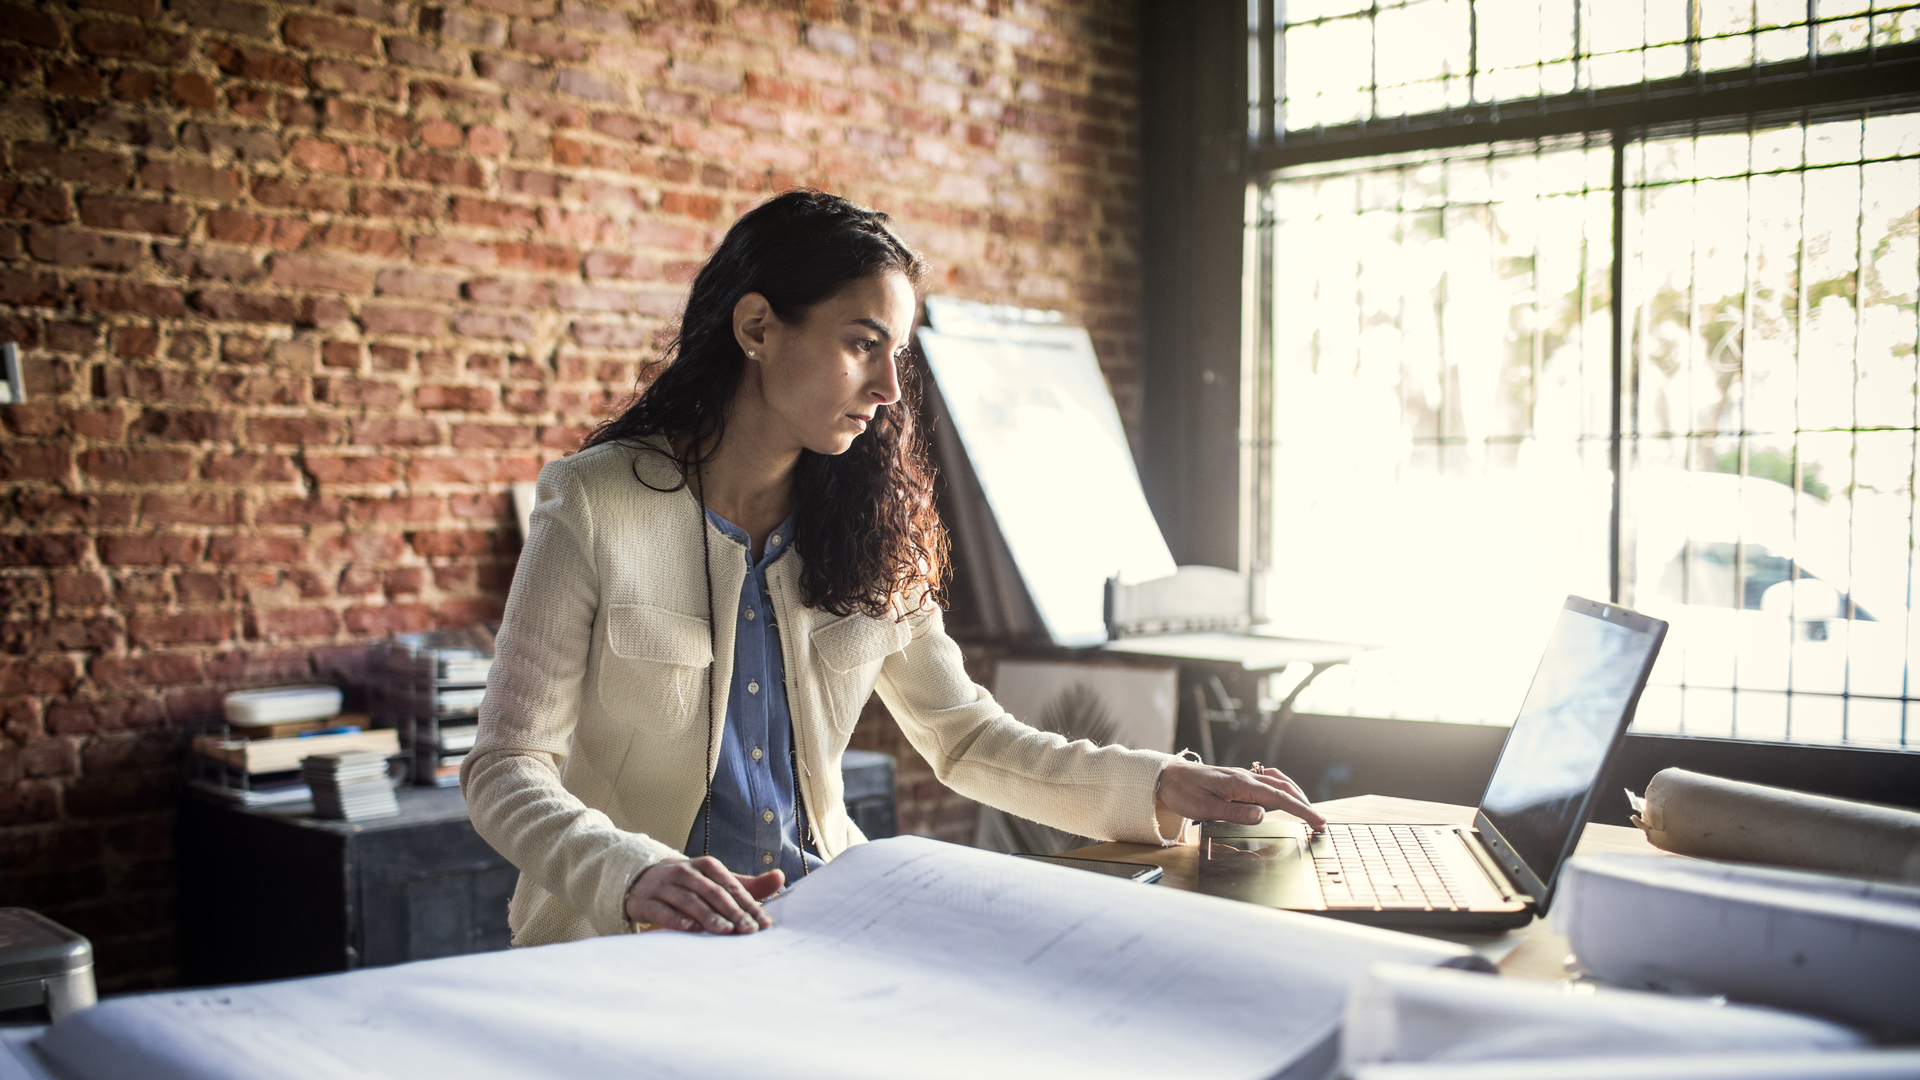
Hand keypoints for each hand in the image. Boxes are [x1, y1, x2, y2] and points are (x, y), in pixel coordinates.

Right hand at [624, 856, 782, 933]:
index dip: (749, 905)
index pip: (732, 887)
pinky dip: (677, 919)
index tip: (765, 923)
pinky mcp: (646, 900)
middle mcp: (686, 872)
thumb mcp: (716, 881)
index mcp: (707, 866)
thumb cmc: (689, 884)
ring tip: (726, 930)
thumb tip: (780, 877)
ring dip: (709, 916)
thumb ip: (747, 885)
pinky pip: (662, 910)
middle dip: (733, 912)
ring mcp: (664, 885)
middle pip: (713, 892)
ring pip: (690, 900)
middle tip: (750, 930)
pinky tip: (691, 929)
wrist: (640, 878)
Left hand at [1154, 759, 1326, 830]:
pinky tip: (1282, 796)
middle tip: (1320, 822)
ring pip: (1277, 783)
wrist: (1167, 776)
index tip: (1318, 821)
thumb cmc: (1183, 792)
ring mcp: (1242, 777)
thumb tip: (1263, 815)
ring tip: (1307, 810)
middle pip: (1283, 789)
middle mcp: (1245, 777)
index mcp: (1241, 784)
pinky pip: (1266, 781)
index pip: (1279, 797)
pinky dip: (1280, 788)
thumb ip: (1235, 813)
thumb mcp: (1205, 808)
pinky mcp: (1237, 780)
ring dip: (1295, 795)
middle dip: (1304, 805)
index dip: (1301, 810)